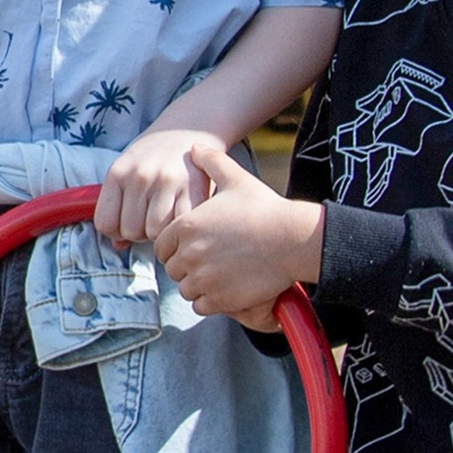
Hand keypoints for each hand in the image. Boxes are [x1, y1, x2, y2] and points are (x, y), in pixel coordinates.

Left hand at [93, 127, 220, 242]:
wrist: (187, 131)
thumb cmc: (151, 158)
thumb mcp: (126, 172)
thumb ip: (117, 207)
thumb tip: (117, 247)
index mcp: (118, 172)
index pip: (105, 223)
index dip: (115, 230)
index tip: (127, 221)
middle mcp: (140, 176)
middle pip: (130, 231)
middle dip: (139, 232)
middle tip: (150, 216)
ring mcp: (167, 182)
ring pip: (155, 233)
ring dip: (160, 231)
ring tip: (165, 214)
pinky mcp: (194, 189)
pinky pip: (179, 226)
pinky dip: (179, 226)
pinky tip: (181, 213)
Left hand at [153, 142, 324, 317]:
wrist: (291, 238)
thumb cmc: (264, 207)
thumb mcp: (235, 177)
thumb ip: (211, 161)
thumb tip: (195, 146)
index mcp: (187, 226)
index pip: (161, 245)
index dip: (174, 247)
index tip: (192, 246)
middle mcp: (190, 253)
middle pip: (173, 269)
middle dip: (186, 266)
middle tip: (208, 260)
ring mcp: (204, 278)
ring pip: (186, 288)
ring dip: (197, 284)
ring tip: (217, 274)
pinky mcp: (220, 299)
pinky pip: (201, 305)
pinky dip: (209, 300)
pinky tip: (225, 288)